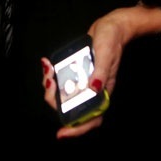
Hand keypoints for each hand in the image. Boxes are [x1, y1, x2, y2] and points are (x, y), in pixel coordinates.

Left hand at [41, 9, 134, 138]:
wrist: (111, 27)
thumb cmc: (111, 41)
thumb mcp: (106, 54)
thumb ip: (100, 71)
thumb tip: (94, 88)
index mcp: (102, 93)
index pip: (92, 119)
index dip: (77, 129)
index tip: (61, 133)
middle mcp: (92, 91)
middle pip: (72, 107)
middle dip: (55, 100)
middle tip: (49, 82)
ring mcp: (83, 82)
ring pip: (64, 94)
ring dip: (51, 86)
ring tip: (48, 70)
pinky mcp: (77, 72)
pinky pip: (62, 80)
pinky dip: (53, 75)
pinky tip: (48, 64)